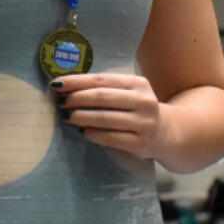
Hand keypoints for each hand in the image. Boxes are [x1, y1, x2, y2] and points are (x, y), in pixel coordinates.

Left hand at [50, 73, 165, 158]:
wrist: (165, 132)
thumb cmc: (137, 108)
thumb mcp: (128, 93)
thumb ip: (104, 89)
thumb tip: (67, 88)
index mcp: (138, 83)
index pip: (101, 80)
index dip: (77, 81)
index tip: (57, 84)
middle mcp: (144, 101)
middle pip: (102, 98)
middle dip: (77, 99)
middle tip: (60, 102)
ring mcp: (143, 123)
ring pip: (105, 118)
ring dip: (81, 117)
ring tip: (67, 116)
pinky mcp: (140, 143)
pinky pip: (110, 138)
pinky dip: (93, 133)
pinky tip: (82, 131)